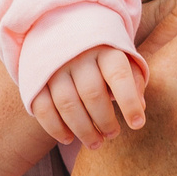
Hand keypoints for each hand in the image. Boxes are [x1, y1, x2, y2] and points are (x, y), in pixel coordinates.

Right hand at [30, 46, 146, 147]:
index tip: (137, 124)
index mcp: (105, 49)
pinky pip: (43, 108)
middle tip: (112, 135)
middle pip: (92, 94)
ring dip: (82, 129)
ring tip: (95, 143)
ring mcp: (55, 67)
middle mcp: (78, 56)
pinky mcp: (36, 79)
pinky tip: (68, 139)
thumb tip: (141, 107)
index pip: (119, 75)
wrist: (63, 32)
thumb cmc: (102, 54)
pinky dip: (55, 128)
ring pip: (67, 104)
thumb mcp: (122, 59)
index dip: (129, 102)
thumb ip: (133, 80)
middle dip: (104, 121)